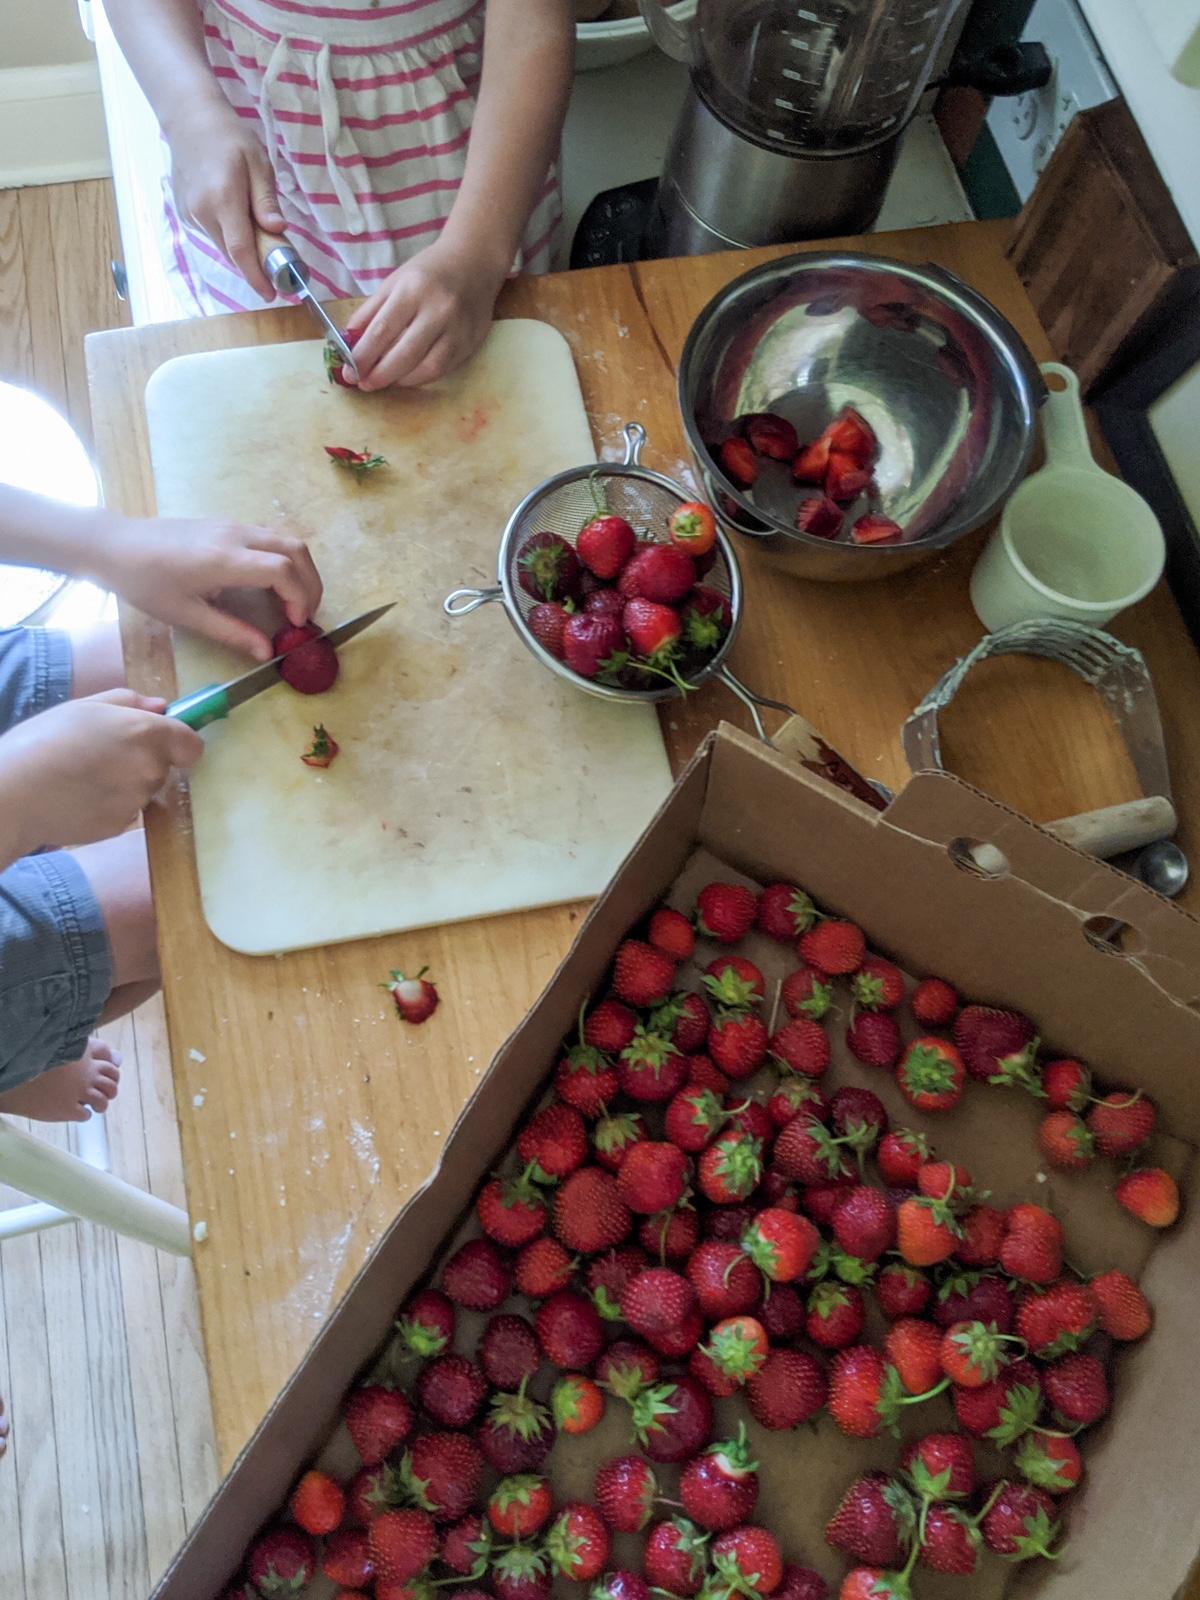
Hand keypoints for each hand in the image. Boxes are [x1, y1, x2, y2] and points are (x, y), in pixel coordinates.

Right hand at [0, 692, 203, 859]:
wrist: (15, 792)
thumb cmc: (45, 740)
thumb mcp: (85, 707)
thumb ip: (129, 702)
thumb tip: (162, 706)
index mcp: (146, 733)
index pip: (192, 745)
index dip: (179, 742)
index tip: (161, 741)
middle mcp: (150, 769)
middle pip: (164, 767)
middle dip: (142, 761)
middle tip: (103, 755)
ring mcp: (137, 801)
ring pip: (143, 790)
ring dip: (125, 784)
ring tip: (85, 777)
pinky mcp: (121, 826)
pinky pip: (125, 812)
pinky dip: (109, 806)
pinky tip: (81, 798)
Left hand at [93, 514, 322, 660]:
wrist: (115, 544)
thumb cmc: (144, 582)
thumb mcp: (186, 614)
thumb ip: (231, 632)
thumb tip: (267, 652)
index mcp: (223, 559)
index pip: (282, 570)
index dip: (299, 598)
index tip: (295, 625)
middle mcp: (234, 535)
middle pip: (296, 549)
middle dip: (311, 584)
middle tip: (306, 615)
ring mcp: (232, 525)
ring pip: (287, 540)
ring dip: (301, 570)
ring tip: (295, 603)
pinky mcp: (227, 525)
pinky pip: (270, 538)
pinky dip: (286, 561)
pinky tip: (274, 586)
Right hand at [166, 96, 284, 301]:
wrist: (189, 120)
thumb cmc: (229, 137)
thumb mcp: (258, 163)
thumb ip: (266, 201)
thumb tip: (277, 230)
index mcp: (223, 200)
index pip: (240, 250)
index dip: (256, 277)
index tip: (272, 294)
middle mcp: (202, 212)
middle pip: (233, 254)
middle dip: (256, 265)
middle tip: (277, 260)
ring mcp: (190, 214)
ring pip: (222, 246)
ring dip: (242, 249)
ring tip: (258, 230)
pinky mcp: (186, 214)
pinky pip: (213, 235)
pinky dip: (229, 236)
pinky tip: (237, 217)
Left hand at [344, 237, 507, 390]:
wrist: (474, 263)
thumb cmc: (428, 273)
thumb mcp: (394, 282)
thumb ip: (370, 312)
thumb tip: (349, 343)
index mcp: (413, 290)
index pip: (383, 330)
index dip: (363, 356)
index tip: (349, 372)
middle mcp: (438, 310)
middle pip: (405, 354)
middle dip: (380, 375)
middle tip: (364, 384)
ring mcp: (458, 329)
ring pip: (428, 368)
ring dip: (401, 380)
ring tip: (385, 380)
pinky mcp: (470, 343)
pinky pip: (444, 370)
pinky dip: (421, 377)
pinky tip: (408, 375)